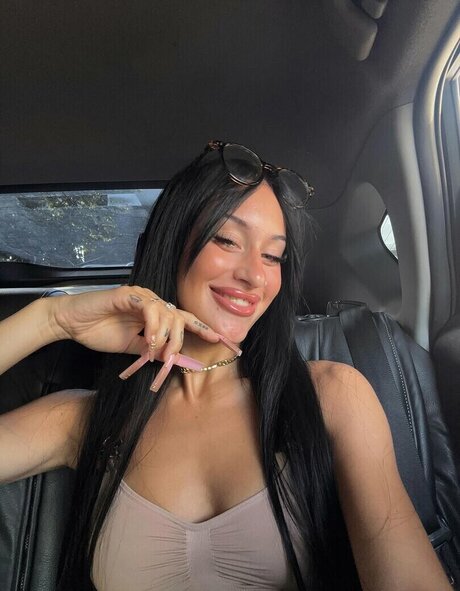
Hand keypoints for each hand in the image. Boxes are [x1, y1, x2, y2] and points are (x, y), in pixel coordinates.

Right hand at [50, 286, 220, 356]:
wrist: (72, 323)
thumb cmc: (100, 332)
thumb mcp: (132, 348)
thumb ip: (152, 351)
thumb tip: (171, 360)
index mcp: (155, 315)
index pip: (183, 320)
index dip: (202, 328)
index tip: (220, 340)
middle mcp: (152, 302)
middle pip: (179, 318)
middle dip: (180, 340)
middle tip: (170, 357)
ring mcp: (141, 296)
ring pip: (167, 313)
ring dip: (165, 336)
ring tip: (154, 350)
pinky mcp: (127, 295)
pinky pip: (149, 307)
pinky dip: (153, 325)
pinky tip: (148, 338)